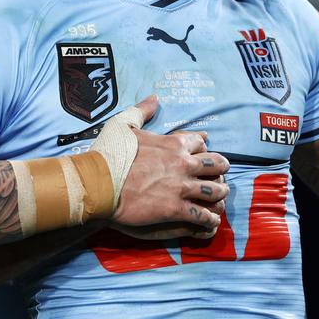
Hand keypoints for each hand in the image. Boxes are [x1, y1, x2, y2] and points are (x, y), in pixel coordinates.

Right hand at [110, 96, 229, 236]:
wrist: (97, 182)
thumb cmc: (108, 153)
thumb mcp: (124, 123)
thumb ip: (142, 110)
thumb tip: (154, 98)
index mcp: (173, 143)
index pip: (201, 142)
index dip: (204, 148)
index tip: (202, 153)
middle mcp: (183, 164)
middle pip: (217, 165)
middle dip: (221, 170)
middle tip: (218, 176)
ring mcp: (181, 187)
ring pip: (215, 190)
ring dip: (219, 195)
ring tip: (219, 200)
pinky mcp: (174, 209)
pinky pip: (202, 215)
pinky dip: (209, 219)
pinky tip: (210, 221)